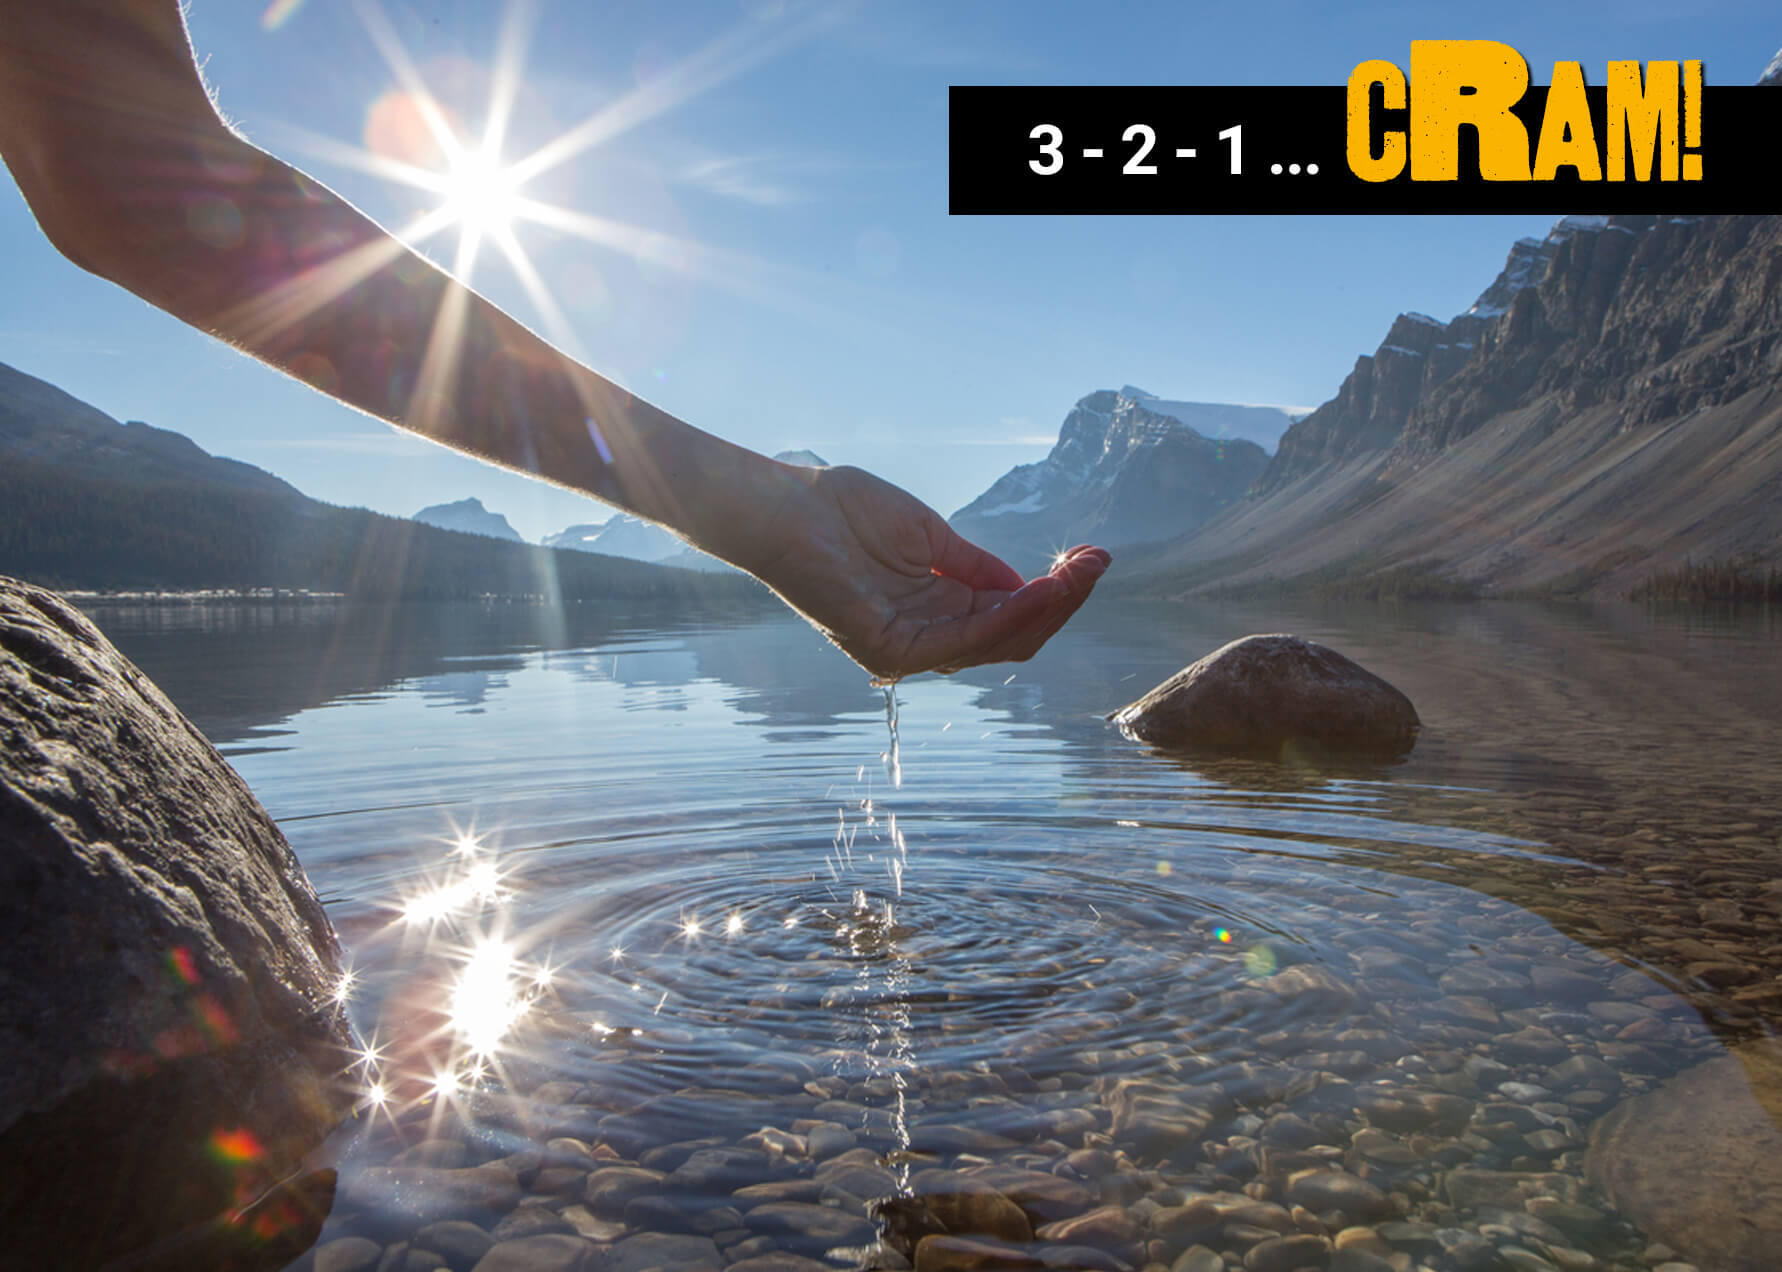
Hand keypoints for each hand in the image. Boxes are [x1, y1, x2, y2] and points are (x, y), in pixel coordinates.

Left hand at [745, 464, 1109, 680]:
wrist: (787, 507)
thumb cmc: (844, 512)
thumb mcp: (931, 536)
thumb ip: (976, 566)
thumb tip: (1027, 585)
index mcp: (936, 610)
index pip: (1008, 614)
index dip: (1053, 592)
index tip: (1092, 557)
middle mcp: (927, 636)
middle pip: (1013, 635)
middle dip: (1061, 601)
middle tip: (1097, 564)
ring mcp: (909, 648)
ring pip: (997, 642)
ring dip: (1045, 609)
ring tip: (1079, 575)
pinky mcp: (892, 649)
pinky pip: (964, 640)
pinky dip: (1007, 617)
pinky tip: (1039, 590)